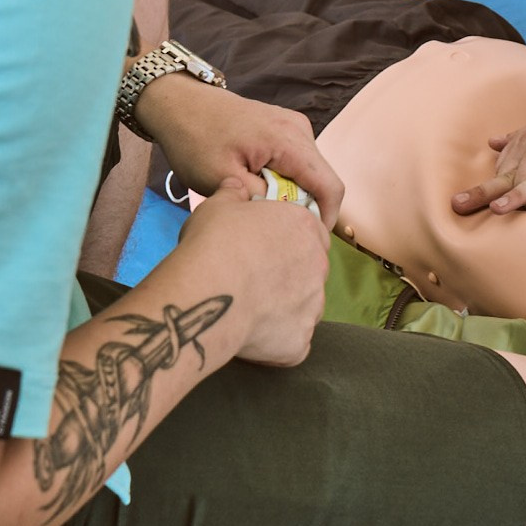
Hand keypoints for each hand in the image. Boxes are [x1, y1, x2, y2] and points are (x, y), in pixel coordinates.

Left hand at [135, 74, 343, 232]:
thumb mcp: (223, 180)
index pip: (330, 187)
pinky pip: (298, 161)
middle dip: (307, 207)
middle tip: (276, 228)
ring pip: (311, 172)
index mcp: (289, 141)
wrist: (178, 104)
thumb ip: (262, 202)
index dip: (325, 219)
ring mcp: (293, 125)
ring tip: (263, 206)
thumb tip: (289, 219)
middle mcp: (299, 129)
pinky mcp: (285, 127)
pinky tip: (260, 187)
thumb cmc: (195, 140)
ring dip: (294, 193)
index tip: (306, 241)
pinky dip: (286, 179)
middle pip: (322, 180)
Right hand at [174, 176, 326, 366]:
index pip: (309, 232)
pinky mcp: (300, 341)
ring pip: (306, 306)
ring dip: (286, 307)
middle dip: (289, 275)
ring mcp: (313, 306)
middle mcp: (318, 265)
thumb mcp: (217, 205)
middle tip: (255, 280)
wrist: (207, 293)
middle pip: (310, 270)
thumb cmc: (213, 244)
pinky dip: (277, 340)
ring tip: (251, 309)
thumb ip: (233, 193)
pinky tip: (252, 335)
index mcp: (304, 227)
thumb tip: (236, 185)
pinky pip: (293, 341)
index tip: (264, 248)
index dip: (286, 240)